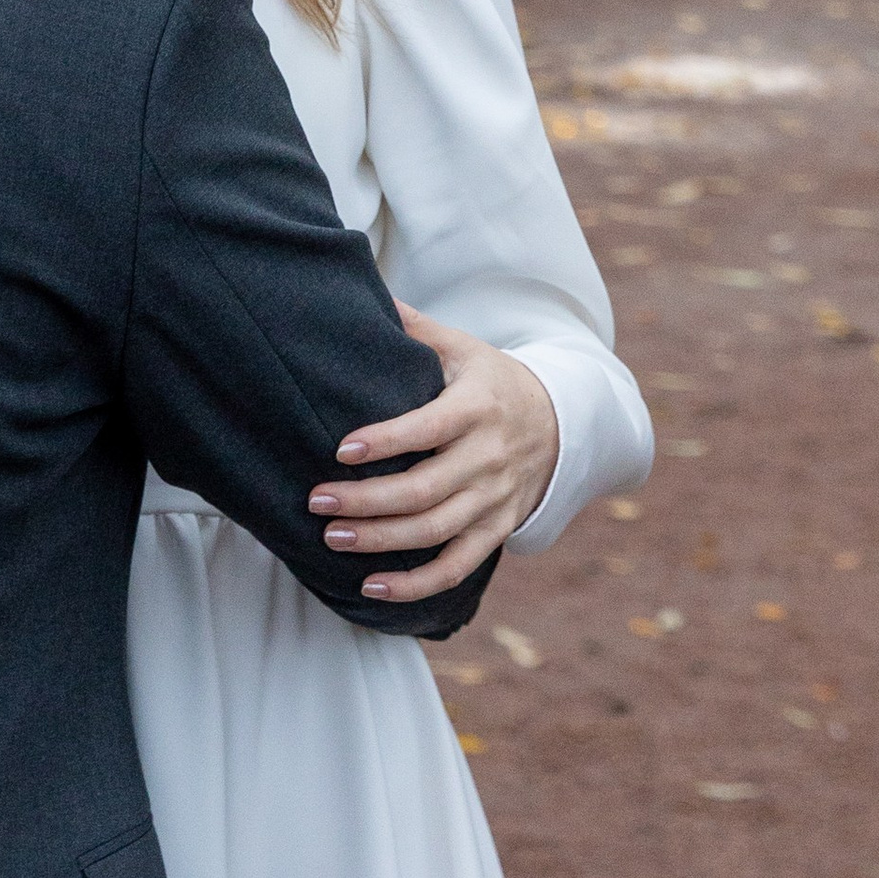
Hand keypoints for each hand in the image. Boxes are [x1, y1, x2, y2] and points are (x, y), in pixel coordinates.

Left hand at [310, 300, 559, 599]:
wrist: (560, 422)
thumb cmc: (491, 380)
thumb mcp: (461, 347)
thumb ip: (413, 326)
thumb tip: (366, 289)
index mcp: (478, 406)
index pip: (429, 427)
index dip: (386, 442)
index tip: (341, 449)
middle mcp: (489, 456)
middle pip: (426, 489)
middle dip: (368, 502)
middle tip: (318, 503)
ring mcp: (494, 498)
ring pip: (436, 531)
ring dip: (382, 542)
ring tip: (333, 540)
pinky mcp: (496, 529)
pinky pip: (458, 565)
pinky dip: (418, 584)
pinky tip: (374, 588)